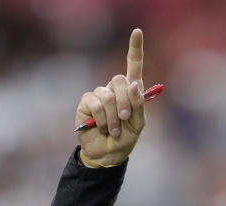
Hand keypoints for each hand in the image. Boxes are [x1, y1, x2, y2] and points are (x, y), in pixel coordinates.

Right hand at [76, 28, 146, 165]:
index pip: (133, 65)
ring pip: (107, 95)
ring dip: (113, 116)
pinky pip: (95, 103)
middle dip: (125, 101)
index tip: (137, 31)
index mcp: (131, 91)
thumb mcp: (138, 124)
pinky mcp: (87, 102)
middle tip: (125, 118)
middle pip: (119, 79)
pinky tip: (102, 128)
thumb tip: (133, 84)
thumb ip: (138, 105)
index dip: (135, 48)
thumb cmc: (125, 138)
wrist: (108, 153)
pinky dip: (102, 118)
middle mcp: (114, 89)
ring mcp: (99, 94)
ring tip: (114, 130)